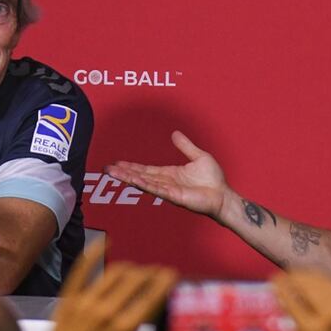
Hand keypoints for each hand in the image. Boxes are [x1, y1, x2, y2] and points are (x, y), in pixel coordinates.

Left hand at [41, 240, 176, 330]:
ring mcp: (86, 301)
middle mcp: (107, 311)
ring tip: (137, 269)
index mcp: (124, 328)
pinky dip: (96, 252)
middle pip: (136, 279)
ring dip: (131, 267)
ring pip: (116, 272)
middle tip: (156, 271)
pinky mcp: (69, 297)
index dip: (165, 281)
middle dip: (150, 272)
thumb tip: (148, 304)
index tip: (172, 274)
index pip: (151, 297)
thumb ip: (135, 326)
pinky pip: (83, 268)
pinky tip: (107, 242)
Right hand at [106, 130, 228, 218]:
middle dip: (124, 173)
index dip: (132, 166)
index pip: (147, 170)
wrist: (223, 195)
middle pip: (141, 176)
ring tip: (113, 174)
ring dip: (129, 178)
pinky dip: (144, 184)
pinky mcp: (175, 197)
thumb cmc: (214, 180)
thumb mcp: (198, 156)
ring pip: (144, 183)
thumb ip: (185, 146)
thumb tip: (175, 133)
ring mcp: (169, 190)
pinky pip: (156, 189)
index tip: (118, 163)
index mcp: (170, 174)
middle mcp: (166, 183)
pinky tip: (133, 180)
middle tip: (107, 169)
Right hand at [272, 268, 330, 330]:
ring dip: (310, 276)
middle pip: (306, 286)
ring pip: (323, 283)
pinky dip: (329, 284)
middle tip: (286, 274)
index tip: (274, 281)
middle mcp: (329, 316)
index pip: (291, 301)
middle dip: (293, 277)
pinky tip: (323, 283)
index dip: (280, 288)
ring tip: (301, 274)